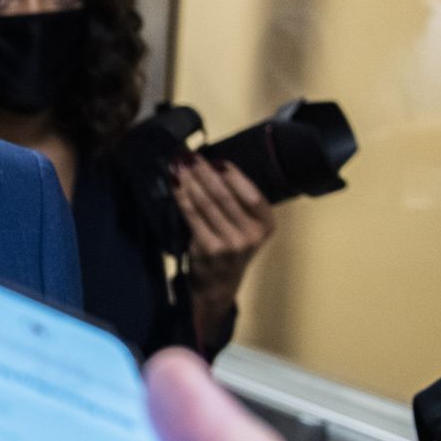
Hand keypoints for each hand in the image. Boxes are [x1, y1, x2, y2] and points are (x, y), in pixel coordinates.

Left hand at [172, 154, 274, 335]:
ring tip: (178, 164)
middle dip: (204, 172)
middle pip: (225, 195)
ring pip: (207, 203)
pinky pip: (192, 216)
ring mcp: (232, 244)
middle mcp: (252, 235)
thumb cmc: (230, 248)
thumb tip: (211, 165)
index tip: (215, 160)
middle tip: (188, 155)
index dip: (233, 175)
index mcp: (266, 224)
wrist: (219, 285)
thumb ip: (236, 202)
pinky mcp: (210, 249)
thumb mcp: (244, 227)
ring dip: (190, 180)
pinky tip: (174, 184)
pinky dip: (182, 197)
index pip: (251, 194)